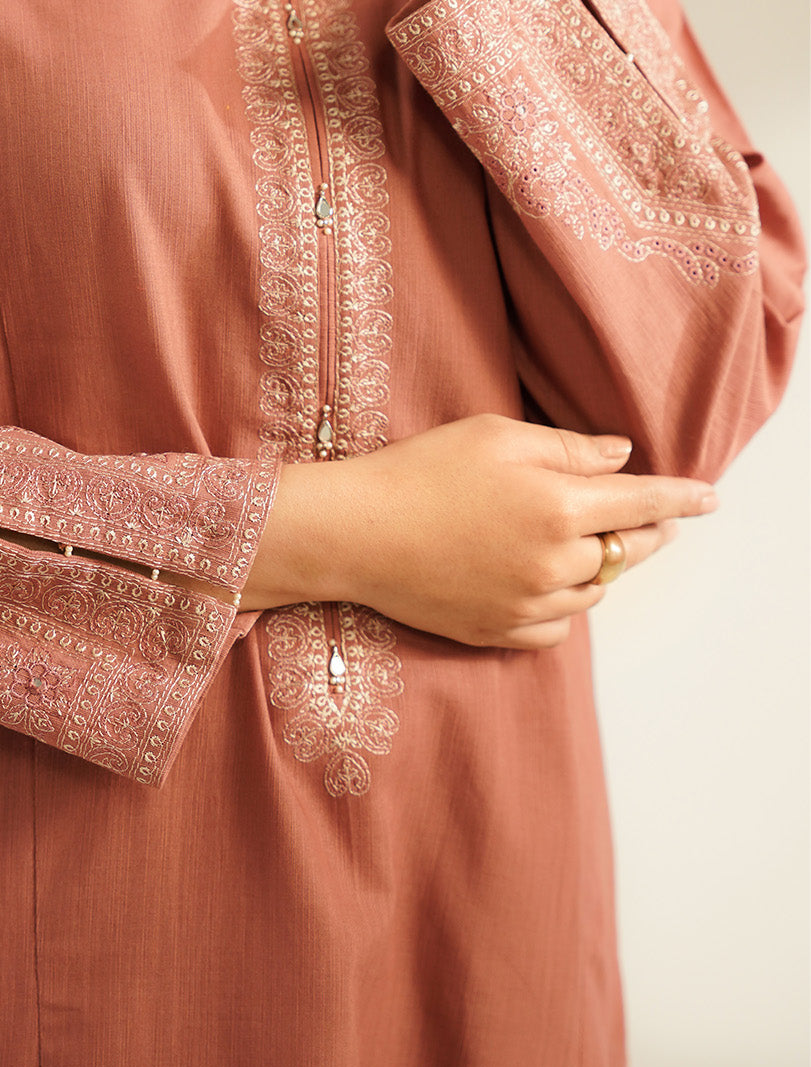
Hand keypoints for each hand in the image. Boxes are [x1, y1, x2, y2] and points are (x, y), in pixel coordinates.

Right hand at [243, 414, 716, 648]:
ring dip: (599, 566)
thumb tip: (620, 458)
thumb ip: (568, 449)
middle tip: (645, 517)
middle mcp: (554, 561)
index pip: (644, 503)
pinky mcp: (502, 631)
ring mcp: (529, 603)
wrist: (356, 533)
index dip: (682, 498)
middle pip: (628, 550)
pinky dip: (563, 601)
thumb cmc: (420, 470)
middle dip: (645, 531)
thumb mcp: (495, 435)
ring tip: (572, 540)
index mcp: (559, 505)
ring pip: (594, 589)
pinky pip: (559, 623)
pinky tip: (541, 578)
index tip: (710, 498)